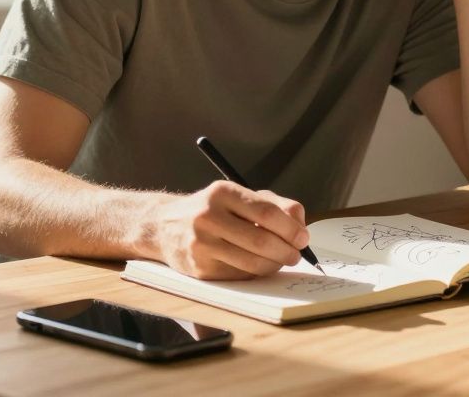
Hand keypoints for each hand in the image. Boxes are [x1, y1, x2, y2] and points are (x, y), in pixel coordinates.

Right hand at [150, 181, 309, 279]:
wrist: (166, 226)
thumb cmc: (213, 210)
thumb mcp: (239, 196)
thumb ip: (274, 204)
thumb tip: (300, 224)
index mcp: (222, 193)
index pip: (267, 213)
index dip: (291, 228)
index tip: (303, 237)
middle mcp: (208, 217)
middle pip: (261, 240)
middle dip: (287, 250)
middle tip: (296, 254)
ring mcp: (202, 245)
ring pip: (253, 263)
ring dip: (275, 265)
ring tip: (281, 260)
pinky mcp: (201, 269)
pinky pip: (240, 276)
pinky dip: (257, 273)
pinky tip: (260, 266)